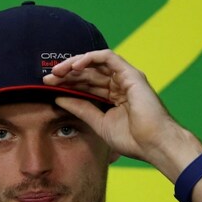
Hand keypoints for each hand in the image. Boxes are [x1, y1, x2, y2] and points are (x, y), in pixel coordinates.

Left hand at [44, 49, 200, 180]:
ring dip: (74, 64)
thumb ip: (80, 108)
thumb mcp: (98, 122)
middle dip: (66, 74)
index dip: (67, 83)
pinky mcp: (131, 74)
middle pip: (88, 72)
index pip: (86, 84)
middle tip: (48, 78)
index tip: (49, 86)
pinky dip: (90, 58)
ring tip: (57, 72)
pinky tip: (74, 66)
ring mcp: (126, 78)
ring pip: (95, 62)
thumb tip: (59, 98)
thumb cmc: (133, 139)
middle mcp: (120, 84)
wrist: (154, 144)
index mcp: (113, 97)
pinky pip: (108, 57)